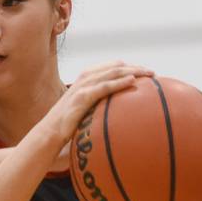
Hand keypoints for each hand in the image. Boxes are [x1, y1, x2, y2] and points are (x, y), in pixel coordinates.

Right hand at [39, 61, 153, 142]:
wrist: (48, 134)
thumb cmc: (65, 127)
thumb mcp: (83, 112)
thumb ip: (97, 108)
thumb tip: (116, 118)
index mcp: (85, 80)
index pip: (110, 66)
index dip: (128, 66)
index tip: (144, 72)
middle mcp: (84, 79)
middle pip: (115, 66)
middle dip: (135, 67)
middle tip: (152, 73)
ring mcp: (83, 87)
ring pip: (112, 72)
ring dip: (133, 70)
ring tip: (149, 74)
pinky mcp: (82, 97)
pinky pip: (104, 87)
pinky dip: (119, 82)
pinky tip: (133, 82)